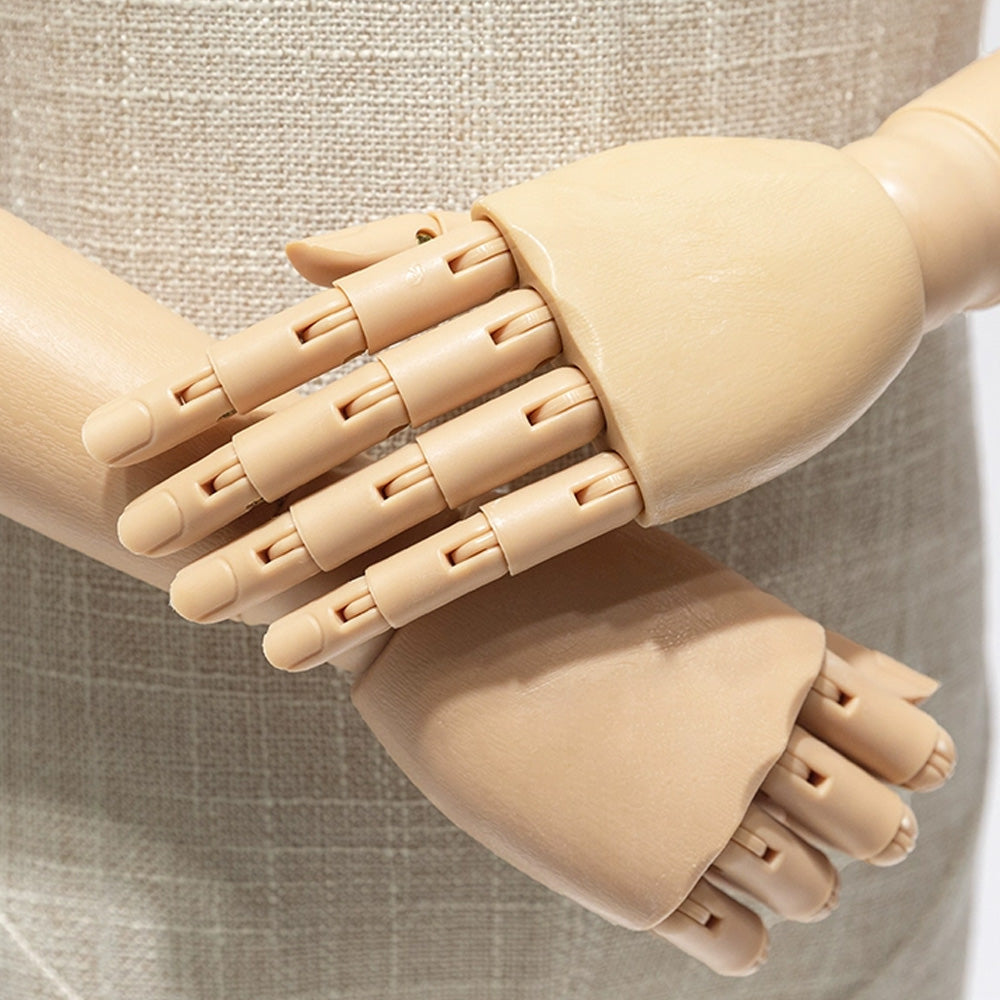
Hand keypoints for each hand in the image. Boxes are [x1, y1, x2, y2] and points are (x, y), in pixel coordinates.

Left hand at [82, 53, 999, 669]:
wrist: (864, 230)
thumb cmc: (702, 215)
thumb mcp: (564, 201)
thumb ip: (423, 230)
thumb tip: (292, 251)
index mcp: (503, 237)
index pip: (332, 318)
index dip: (222, 378)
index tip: (134, 430)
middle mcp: (541, 310)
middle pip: (361, 405)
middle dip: (242, 476)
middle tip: (141, 536)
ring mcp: (609, 388)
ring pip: (435, 477)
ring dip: (321, 551)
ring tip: (223, 611)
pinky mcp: (672, 464)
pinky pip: (535, 528)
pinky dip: (439, 578)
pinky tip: (356, 625)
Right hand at [349, 524, 955, 975]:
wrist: (434, 625)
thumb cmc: (563, 590)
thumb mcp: (696, 592)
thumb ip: (812, 648)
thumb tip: (925, 690)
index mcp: (778, 659)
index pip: (911, 749)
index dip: (904, 765)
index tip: (866, 767)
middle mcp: (758, 741)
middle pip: (880, 830)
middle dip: (857, 826)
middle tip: (804, 808)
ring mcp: (700, 815)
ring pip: (813, 890)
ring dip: (793, 876)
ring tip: (740, 842)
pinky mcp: (637, 881)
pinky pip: (737, 944)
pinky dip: (737, 929)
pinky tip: (700, 891)